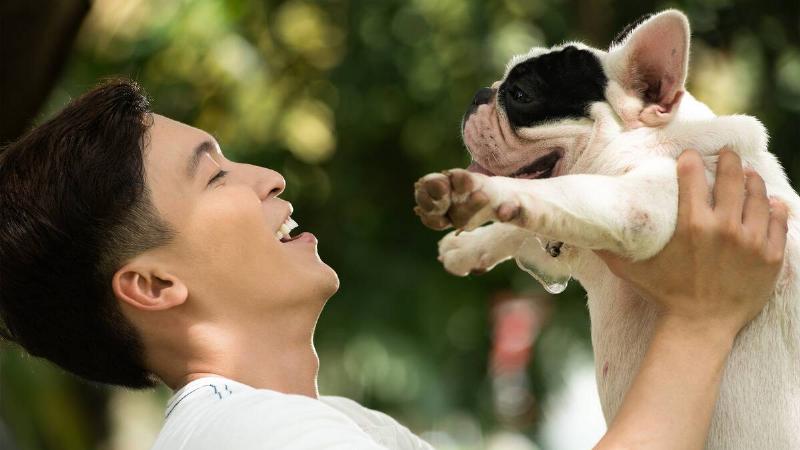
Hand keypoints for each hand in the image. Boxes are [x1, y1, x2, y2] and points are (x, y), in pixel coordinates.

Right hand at [596, 148, 788, 337]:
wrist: (701, 326)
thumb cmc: (665, 296)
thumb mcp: (633, 271)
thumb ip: (609, 250)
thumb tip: (585, 235)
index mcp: (691, 225)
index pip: (693, 176)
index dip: (690, 160)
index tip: (689, 155)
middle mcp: (724, 227)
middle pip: (731, 178)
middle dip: (728, 160)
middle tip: (726, 153)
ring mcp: (751, 241)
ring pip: (758, 196)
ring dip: (753, 180)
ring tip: (748, 174)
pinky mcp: (770, 256)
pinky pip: (778, 222)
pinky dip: (776, 208)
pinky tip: (771, 201)